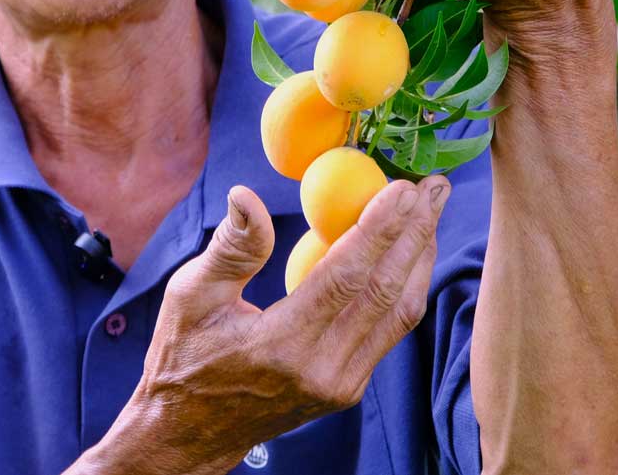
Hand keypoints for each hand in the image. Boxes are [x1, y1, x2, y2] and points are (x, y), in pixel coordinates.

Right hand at [80, 177, 450, 474]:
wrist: (189, 431)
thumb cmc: (183, 357)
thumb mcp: (190, 297)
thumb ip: (229, 249)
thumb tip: (246, 195)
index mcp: (282, 344)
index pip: (346, 277)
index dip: (379, 228)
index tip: (402, 187)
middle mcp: (322, 369)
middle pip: (385, 291)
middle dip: (415, 232)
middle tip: (433, 186)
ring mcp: (341, 384)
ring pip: (399, 313)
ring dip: (420, 257)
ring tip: (431, 210)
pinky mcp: (348, 388)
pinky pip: (390, 330)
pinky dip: (405, 286)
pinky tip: (409, 253)